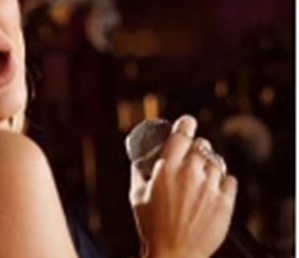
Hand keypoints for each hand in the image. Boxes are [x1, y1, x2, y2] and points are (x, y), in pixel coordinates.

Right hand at [129, 115, 237, 257]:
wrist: (174, 254)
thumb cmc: (151, 226)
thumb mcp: (136, 194)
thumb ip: (138, 172)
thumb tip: (137, 159)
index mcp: (167, 168)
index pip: (182, 133)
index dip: (186, 123)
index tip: (188, 123)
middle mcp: (190, 173)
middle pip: (201, 145)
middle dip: (196, 146)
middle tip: (192, 154)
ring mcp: (210, 187)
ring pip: (216, 161)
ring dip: (209, 163)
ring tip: (204, 172)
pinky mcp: (225, 202)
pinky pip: (230, 179)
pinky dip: (223, 180)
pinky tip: (215, 186)